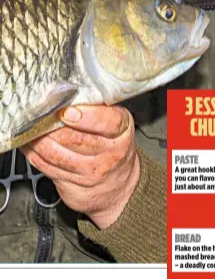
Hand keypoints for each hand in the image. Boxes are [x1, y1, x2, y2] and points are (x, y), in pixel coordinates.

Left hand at [22, 104, 139, 226]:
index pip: (108, 123)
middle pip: (75, 139)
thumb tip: (65, 93)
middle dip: (52, 126)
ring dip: (38, 139)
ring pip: (56, 154)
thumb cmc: (113, 146)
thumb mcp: (115, 124)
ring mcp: (91, 172)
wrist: (117, 185)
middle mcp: (110, 154)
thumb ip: (96, 109)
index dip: (85, 117)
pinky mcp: (74, 184)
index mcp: (122, 132)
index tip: (67, 111)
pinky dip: (33, 153)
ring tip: (29, 126)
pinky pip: (47, 167)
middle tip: (39, 113)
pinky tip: (30, 142)